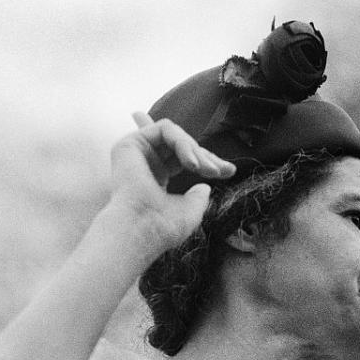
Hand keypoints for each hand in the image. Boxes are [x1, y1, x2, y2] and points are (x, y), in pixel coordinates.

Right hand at [109, 112, 235, 249]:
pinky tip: (191, 164)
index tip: (229, 171)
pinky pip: (165, 128)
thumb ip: (198, 196)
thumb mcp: (190, 210)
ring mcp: (136, 154)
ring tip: (206, 170)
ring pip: (175, 135)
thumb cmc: (163, 228)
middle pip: (181, 145)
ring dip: (196, 151)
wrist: (142, 231)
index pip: (182, 160)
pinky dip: (183, 142)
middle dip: (205, 155)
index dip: (207, 161)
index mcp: (155, 180)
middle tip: (218, 171)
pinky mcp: (130, 144)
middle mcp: (144, 165)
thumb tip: (204, 186)